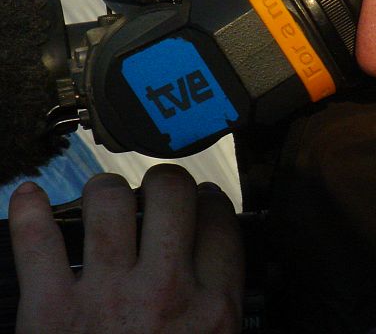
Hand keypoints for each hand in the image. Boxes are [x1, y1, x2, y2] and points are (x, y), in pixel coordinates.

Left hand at [9, 164, 243, 332]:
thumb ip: (221, 316)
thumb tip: (223, 278)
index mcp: (212, 309)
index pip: (220, 222)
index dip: (211, 200)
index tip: (202, 201)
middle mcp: (165, 290)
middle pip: (170, 195)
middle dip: (163, 183)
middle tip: (156, 193)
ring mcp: (105, 295)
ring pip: (109, 200)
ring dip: (105, 189)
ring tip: (105, 197)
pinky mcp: (49, 310)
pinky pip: (35, 241)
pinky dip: (28, 211)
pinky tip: (31, 196)